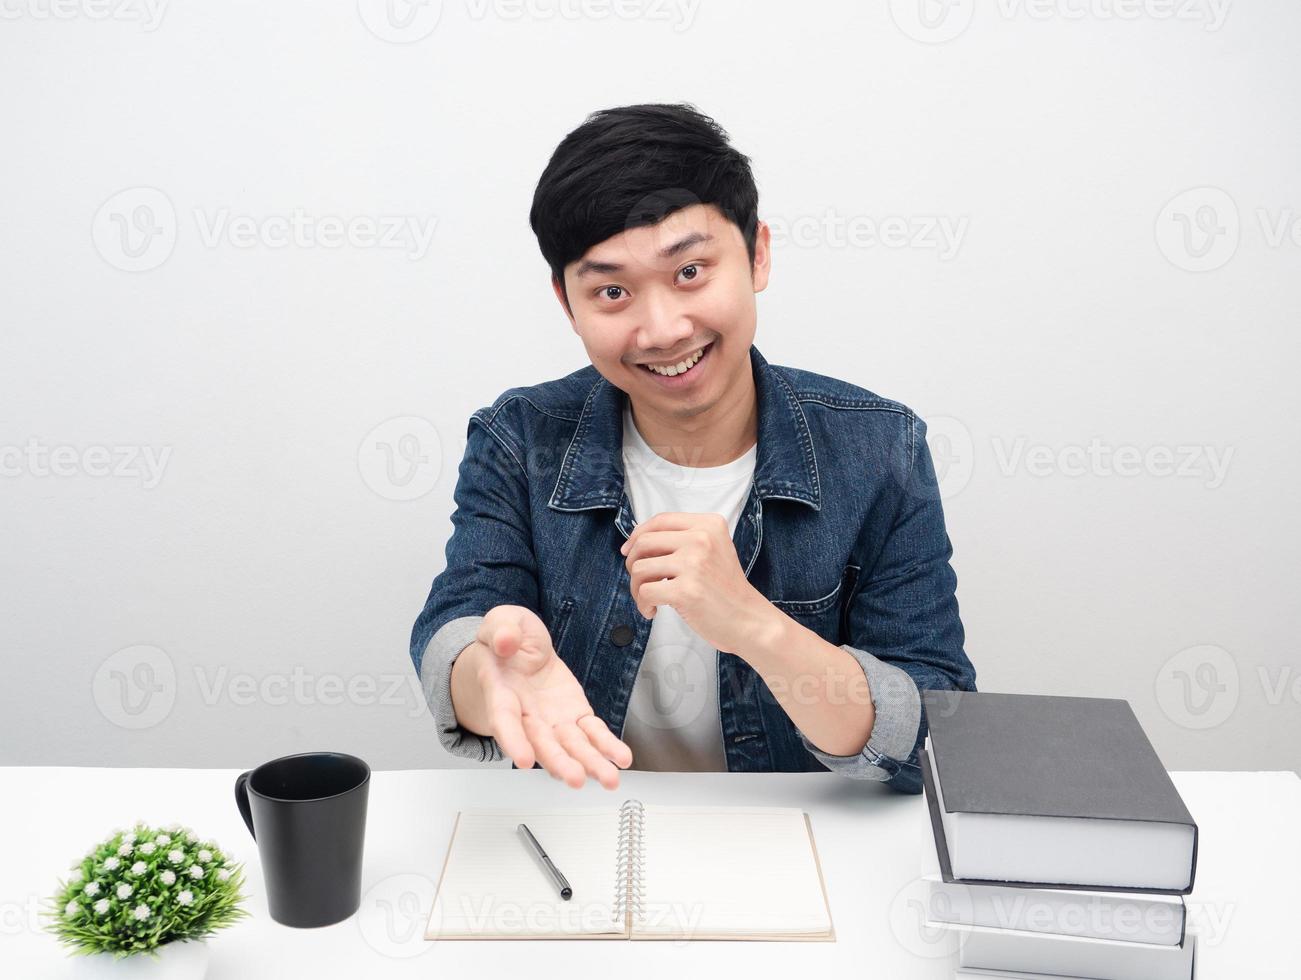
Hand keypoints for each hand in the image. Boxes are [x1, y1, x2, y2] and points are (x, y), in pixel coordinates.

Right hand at [474, 605, 632, 788]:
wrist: (521, 647)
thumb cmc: (506, 638)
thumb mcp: (500, 622)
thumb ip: (502, 630)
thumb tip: (506, 641)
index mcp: (502, 693)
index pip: (505, 720)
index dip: (513, 741)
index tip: (523, 760)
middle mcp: (526, 715)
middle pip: (542, 744)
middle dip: (560, 763)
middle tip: (576, 779)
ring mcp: (552, 719)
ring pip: (571, 746)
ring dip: (589, 763)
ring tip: (609, 779)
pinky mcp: (575, 715)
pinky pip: (592, 732)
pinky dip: (607, 746)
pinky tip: (621, 758)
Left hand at [619, 512, 777, 654]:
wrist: (749, 620)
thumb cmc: (725, 590)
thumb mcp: (713, 550)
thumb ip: (682, 540)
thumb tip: (635, 542)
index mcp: (708, 525)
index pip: (660, 520)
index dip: (637, 534)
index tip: (628, 550)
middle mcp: (701, 539)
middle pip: (644, 542)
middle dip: (633, 563)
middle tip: (641, 581)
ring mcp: (694, 564)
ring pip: (639, 568)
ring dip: (636, 588)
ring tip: (651, 600)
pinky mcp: (686, 591)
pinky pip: (644, 592)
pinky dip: (643, 605)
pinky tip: (654, 611)